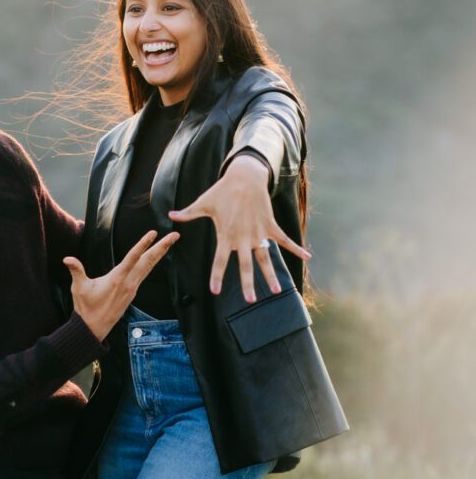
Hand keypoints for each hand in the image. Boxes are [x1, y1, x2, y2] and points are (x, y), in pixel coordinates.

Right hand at [63, 230, 179, 340]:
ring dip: (160, 253)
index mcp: (117, 279)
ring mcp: (132, 288)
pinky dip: (152, 263)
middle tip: (174, 235)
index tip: (153, 233)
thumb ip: (76, 270)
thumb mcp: (79, 288)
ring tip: (170, 243)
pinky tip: (155, 258)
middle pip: (148, 261)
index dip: (143, 244)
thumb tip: (67, 258)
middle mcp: (128, 283)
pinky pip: (145, 274)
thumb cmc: (86, 308)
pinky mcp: (132, 292)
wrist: (93, 328)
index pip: (132, 257)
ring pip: (149, 267)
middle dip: (162, 247)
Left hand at [168, 155, 309, 301]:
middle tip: (249, 301)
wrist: (245, 177)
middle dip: (247, 283)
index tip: (215, 291)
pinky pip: (285, 240)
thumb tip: (170, 214)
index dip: (217, 276)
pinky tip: (308, 258)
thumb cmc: (222, 191)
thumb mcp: (203, 202)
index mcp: (226, 235)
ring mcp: (259, 233)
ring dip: (271, 275)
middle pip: (245, 265)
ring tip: (276, 291)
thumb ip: (188, 213)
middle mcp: (243, 237)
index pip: (220, 260)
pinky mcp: (270, 226)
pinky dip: (296, 249)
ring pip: (266, 258)